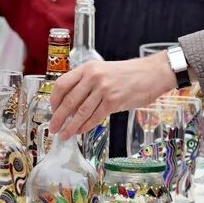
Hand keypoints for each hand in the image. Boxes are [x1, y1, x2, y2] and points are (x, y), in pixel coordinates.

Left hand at [49, 53, 176, 139]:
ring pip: (80, 112)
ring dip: (70, 126)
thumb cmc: (128, 73)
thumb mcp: (104, 70)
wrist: (152, 73)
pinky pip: (95, 117)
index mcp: (88, 68)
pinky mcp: (114, 102)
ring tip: (64, 134)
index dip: (54, 100)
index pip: (62, 84)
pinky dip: (86, 126)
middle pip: (69, 101)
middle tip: (53, 128)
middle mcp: (94, 77)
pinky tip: (80, 131)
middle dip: (58, 117)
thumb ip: (87, 82)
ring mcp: (104, 90)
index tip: (52, 109)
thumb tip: (71, 101)